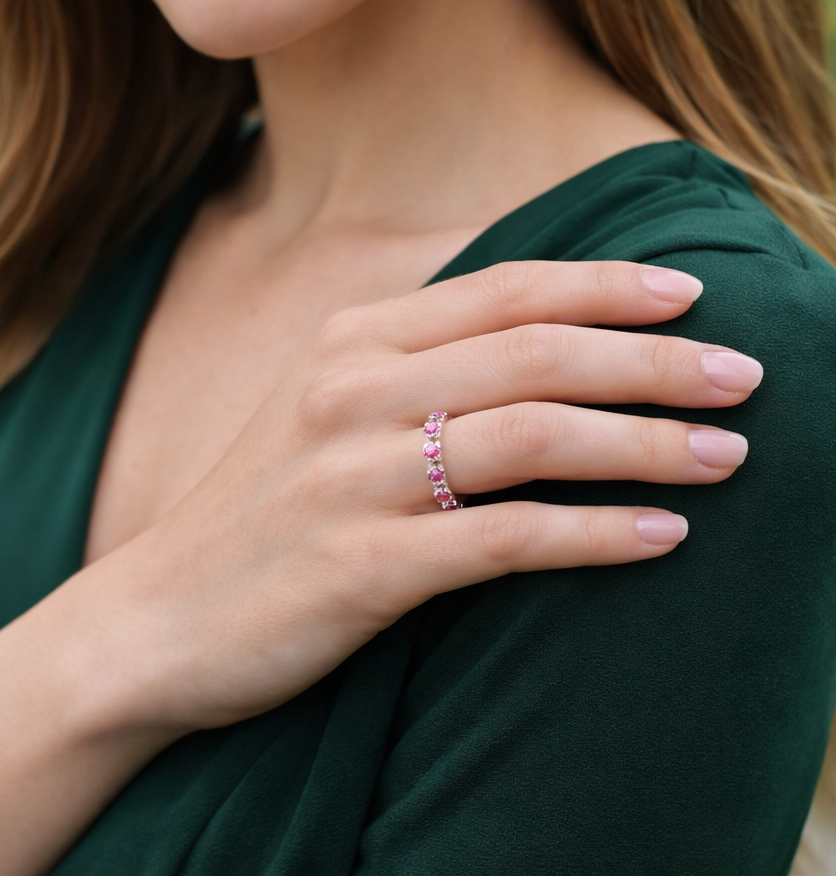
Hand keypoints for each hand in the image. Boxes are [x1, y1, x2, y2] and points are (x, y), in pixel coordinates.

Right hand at [88, 261, 760, 734]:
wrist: (158, 616)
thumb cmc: (258, 511)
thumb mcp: (322, 408)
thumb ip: (413, 364)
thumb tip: (535, 340)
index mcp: (347, 340)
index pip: (502, 289)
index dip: (604, 285)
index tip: (688, 296)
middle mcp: (351, 391)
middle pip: (535, 352)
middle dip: (652, 359)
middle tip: (743, 375)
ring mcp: (353, 476)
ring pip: (534, 436)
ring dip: (645, 442)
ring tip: (728, 455)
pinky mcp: (362, 566)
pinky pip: (507, 538)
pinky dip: (596, 534)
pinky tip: (661, 537)